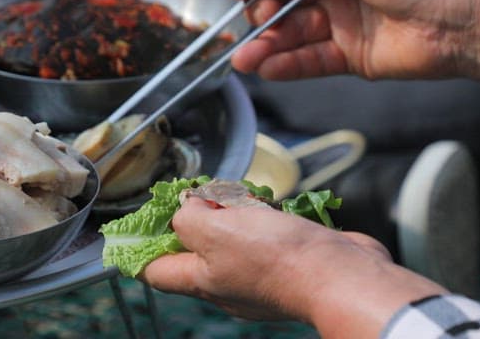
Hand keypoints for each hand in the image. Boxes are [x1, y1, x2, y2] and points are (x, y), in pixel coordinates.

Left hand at [141, 197, 446, 337]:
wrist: (339, 273)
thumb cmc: (278, 258)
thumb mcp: (214, 232)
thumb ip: (188, 219)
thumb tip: (188, 208)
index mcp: (203, 281)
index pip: (155, 272)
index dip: (140, 250)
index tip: (139, 225)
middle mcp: (228, 282)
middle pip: (195, 250)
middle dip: (195, 219)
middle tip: (203, 197)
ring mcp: (258, 273)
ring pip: (232, 238)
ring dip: (232, 213)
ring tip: (240, 199)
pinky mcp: (286, 260)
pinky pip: (263, 235)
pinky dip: (261, 217)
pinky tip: (268, 206)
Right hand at [228, 0, 479, 89]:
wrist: (458, 19)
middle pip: (283, 1)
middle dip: (263, 13)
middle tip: (256, 20)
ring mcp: (343, 23)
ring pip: (294, 35)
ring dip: (268, 46)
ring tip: (247, 59)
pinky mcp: (351, 56)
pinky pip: (312, 61)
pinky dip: (289, 66)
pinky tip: (268, 69)